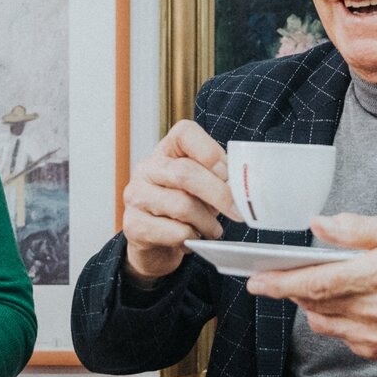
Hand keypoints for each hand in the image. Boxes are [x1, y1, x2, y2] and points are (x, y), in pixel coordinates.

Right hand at [121, 120, 236, 283]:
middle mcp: (146, 169)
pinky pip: (175, 232)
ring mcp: (135, 196)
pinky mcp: (133, 226)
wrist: (155, 243)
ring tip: (212, 230)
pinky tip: (192, 239)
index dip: (212, 153)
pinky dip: (192, 239)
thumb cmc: (185, 208)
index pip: (185, 133)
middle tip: (239, 212)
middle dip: (220, 194)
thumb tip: (243, 187)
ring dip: (207, 223)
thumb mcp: (203, 186)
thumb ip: (218, 178)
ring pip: (182, 206)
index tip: (230, 176)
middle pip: (186, 173)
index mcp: (165, 151)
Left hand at [245, 213, 376, 359]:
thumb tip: (318, 224)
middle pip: (313, 302)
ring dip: (309, 303)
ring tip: (313, 284)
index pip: (318, 282)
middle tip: (270, 277)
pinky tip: (343, 303)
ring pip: (321, 321)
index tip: (255, 280)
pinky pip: (339, 334)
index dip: (282, 282)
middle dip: (287, 290)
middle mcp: (375, 309)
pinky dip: (332, 318)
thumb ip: (355, 228)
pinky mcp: (376, 349)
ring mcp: (375, 334)